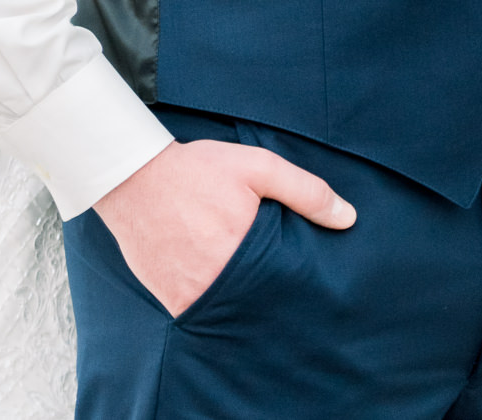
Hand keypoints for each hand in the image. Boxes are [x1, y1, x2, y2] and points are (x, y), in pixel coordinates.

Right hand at [95, 137, 353, 316]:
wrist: (133, 176)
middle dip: (274, 297)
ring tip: (255, 288)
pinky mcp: (172, 301)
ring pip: (234, 314)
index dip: (299, 286)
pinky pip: (205, 314)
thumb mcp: (256, 166)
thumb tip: (348, 218)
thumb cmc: (197, 169)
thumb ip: (304, 191)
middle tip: (281, 284)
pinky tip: (224, 287)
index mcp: (245, 252)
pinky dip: (217, 306)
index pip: (287, 286)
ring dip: (246, 304)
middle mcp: (219, 282)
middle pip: (262, 304)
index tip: (309, 285)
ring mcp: (193, 297)